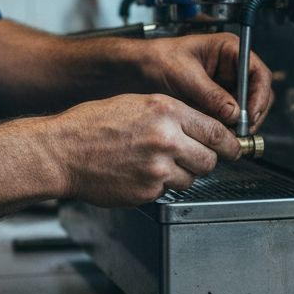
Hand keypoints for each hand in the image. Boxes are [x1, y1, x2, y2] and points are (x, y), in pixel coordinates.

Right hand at [45, 94, 240, 206]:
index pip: (217, 130)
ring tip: (157, 164)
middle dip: (207, 160)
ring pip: (192, 178)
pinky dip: (160, 185)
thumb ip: (172, 114)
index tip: (233, 147)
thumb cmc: (91, 125)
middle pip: (211, 158)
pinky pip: (168, 190)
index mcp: (167, 111)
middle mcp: (167, 138)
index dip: (229, 142)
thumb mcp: (137, 103)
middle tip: (195, 158)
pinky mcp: (148, 191)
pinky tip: (139, 173)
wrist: (61, 151)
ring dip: (182, 174)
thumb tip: (201, 126)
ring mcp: (158, 168)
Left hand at [139, 33, 274, 131]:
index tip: (249, 114)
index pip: (258, 73)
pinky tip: (219, 134)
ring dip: (240, 123)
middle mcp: (232, 68)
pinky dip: (228, 127)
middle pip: (257, 93)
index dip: (259, 95)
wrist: (137, 70)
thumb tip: (233, 113)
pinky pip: (230, 117)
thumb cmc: (157, 59)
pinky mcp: (216, 102)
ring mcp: (225, 86)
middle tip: (240, 131)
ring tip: (228, 135)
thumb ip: (210, 94)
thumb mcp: (184, 75)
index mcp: (229, 50)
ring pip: (246, 109)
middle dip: (252, 113)